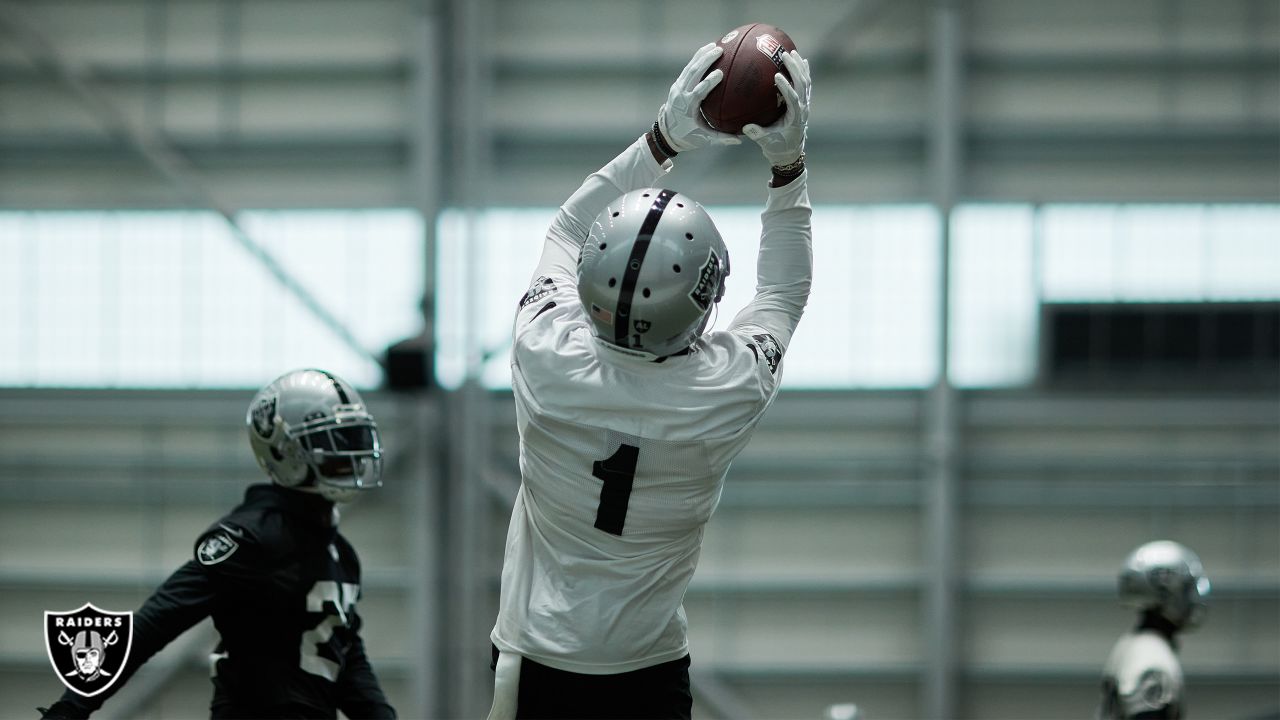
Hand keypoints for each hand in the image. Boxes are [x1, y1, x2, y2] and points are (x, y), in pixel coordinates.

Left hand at [656, 43, 741, 152]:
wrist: (665, 133)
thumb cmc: (687, 137)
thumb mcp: (704, 139)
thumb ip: (721, 138)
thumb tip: (741, 138)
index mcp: (687, 107)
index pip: (697, 92)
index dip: (707, 82)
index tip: (720, 73)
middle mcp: (681, 94)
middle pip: (692, 74)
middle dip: (705, 61)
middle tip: (719, 51)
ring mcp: (677, 87)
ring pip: (689, 68)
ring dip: (702, 56)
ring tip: (715, 45)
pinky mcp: (678, 84)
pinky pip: (688, 68)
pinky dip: (697, 58)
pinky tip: (708, 49)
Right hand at [742, 50, 810, 167]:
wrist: (790, 152)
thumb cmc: (777, 147)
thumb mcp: (766, 143)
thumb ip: (757, 134)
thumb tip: (745, 127)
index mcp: (795, 118)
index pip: (793, 99)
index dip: (786, 87)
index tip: (777, 76)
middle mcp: (803, 109)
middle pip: (802, 85)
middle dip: (794, 69)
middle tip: (785, 55)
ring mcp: (805, 104)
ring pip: (806, 82)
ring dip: (799, 66)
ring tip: (792, 52)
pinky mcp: (804, 102)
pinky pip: (806, 84)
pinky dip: (804, 71)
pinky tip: (801, 59)